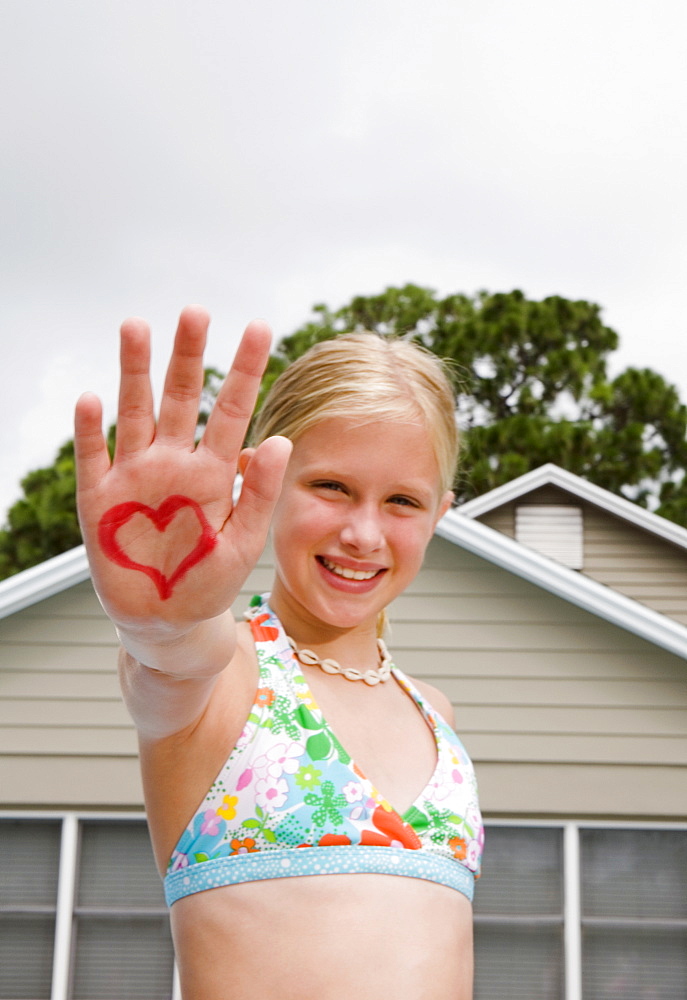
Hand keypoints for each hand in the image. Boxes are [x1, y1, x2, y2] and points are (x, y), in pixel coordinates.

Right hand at [75, 306, 291, 638]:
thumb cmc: (210, 580)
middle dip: (187, 356)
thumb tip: (281, 440)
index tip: (259, 327)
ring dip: (134, 373)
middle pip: (180, 398)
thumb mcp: (244, 540)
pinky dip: (92, 432)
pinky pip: (94, 460)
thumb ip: (260, 492)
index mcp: (214, 471)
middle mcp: (174, 463)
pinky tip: (92, 399)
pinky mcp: (101, 501)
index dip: (244, 369)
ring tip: (137, 327)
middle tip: (195, 312)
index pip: (231, 409)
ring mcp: (135, 478)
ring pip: (134, 414)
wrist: (169, 621)